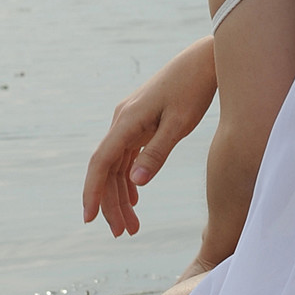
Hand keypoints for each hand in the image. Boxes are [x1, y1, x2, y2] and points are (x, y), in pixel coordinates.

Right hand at [82, 37, 217, 237]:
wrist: (204, 60)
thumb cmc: (194, 89)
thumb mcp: (180, 123)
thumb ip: (158, 153)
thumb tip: (136, 183)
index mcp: (127, 120)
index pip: (101, 162)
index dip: (93, 191)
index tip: (89, 218)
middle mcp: (122, 121)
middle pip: (107, 169)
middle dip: (111, 203)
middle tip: (123, 234)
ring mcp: (129, 121)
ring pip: (117, 165)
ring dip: (122, 196)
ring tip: (132, 227)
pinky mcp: (140, 122)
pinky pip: (127, 156)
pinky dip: (130, 179)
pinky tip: (135, 200)